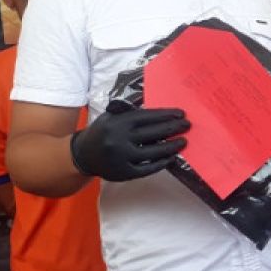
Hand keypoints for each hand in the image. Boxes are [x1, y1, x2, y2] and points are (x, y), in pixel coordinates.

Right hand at [70, 100, 188, 181]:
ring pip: (153, 152)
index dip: (166, 115)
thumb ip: (130, 109)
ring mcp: (122, 158)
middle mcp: (119, 139)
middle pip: (153, 133)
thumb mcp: (111, 116)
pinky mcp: (124, 173)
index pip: (147, 117)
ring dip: (171, 146)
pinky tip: (172, 157)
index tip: (181, 113)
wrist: (82, 155)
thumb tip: (152, 98)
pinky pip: (147, 168)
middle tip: (188, 125)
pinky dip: (161, 163)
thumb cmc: (102, 132)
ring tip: (184, 141)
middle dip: (173, 128)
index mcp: (117, 123)